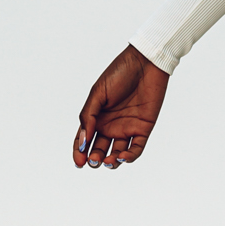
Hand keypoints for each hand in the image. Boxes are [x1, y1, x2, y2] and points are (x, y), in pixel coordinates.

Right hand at [73, 45, 169, 168]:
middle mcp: (110, 125)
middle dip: (95, 159)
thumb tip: (82, 141)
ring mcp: (126, 128)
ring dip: (111, 161)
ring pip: (117, 153)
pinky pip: (136, 148)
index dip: (79, 153)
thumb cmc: (119, 73)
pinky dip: (129, 156)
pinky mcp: (143, 129)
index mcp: (96, 117)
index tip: (78, 162)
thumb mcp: (98, 93)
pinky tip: (122, 157)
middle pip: (99, 149)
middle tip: (93, 161)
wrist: (145, 63)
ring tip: (107, 161)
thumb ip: (88, 116)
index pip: (84, 140)